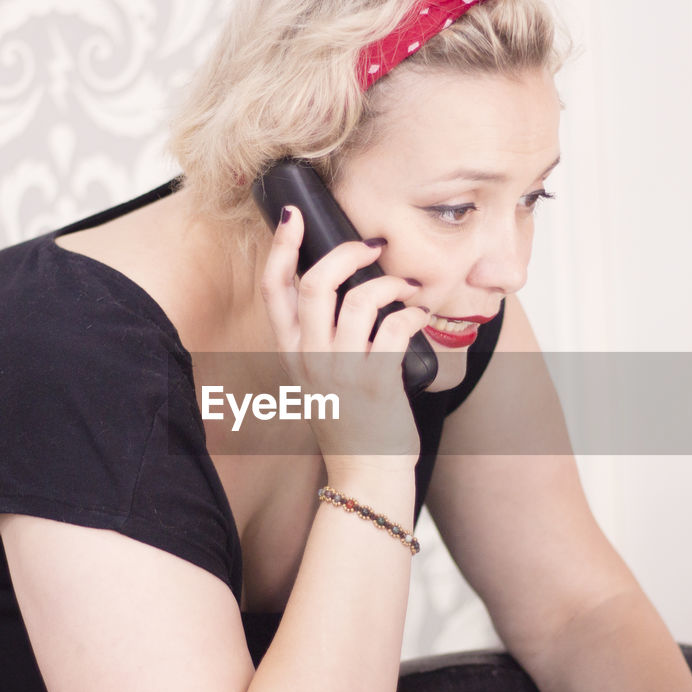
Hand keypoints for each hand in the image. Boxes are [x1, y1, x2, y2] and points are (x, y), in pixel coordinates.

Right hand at [260, 206, 429, 467]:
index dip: (281, 247)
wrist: (365, 474)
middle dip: (347, 251)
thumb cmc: (349, 421)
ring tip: (406, 286)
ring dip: (390, 283)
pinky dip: (412, 313)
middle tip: (372, 246)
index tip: (294, 217)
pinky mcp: (375, 383)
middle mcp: (309, 358)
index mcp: (290, 352)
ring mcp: (341, 371)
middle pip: (315, 283)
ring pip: (359, 301)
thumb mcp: (319, 377)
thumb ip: (320, 336)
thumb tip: (346, 285)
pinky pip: (394, 329)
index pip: (273, 288)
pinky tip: (418, 315)